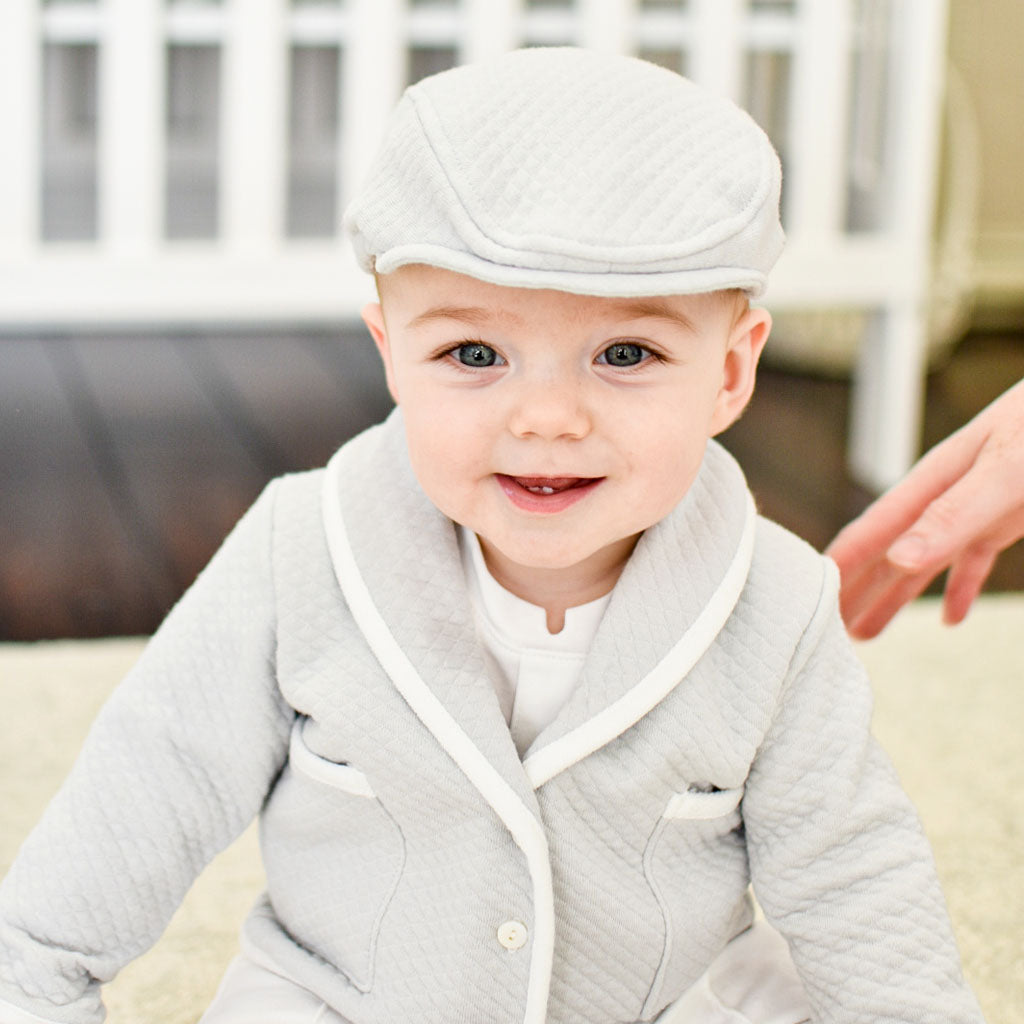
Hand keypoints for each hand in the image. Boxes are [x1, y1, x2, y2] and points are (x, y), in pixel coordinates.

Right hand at [826, 378, 1023, 638]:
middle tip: (826, 630)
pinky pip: (973, 563)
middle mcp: (942, 499)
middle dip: (855, 589)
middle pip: (887, 553)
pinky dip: (960, 591)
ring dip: (894, 597)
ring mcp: (973, 509)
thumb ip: (952, 514)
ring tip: (864, 631)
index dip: (840, 564)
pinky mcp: (1006, 519)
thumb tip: (899, 558)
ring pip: (922, 564)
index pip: (872, 531)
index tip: (810, 597)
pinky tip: (951, 618)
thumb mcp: (1002, 471)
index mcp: (931, 483)